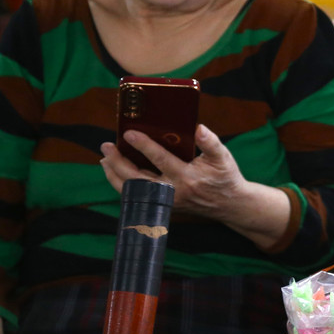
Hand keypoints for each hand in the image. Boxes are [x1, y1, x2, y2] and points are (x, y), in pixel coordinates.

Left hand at [100, 124, 293, 249]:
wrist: (229, 205)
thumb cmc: (225, 177)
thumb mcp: (223, 157)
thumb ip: (210, 142)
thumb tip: (198, 128)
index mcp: (187, 177)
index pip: (160, 159)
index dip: (143, 145)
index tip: (129, 132)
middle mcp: (173, 191)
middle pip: (137, 179)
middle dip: (118, 162)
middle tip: (106, 145)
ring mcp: (166, 201)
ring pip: (133, 190)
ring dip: (115, 175)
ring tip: (104, 159)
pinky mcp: (163, 205)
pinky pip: (137, 196)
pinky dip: (123, 185)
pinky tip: (115, 173)